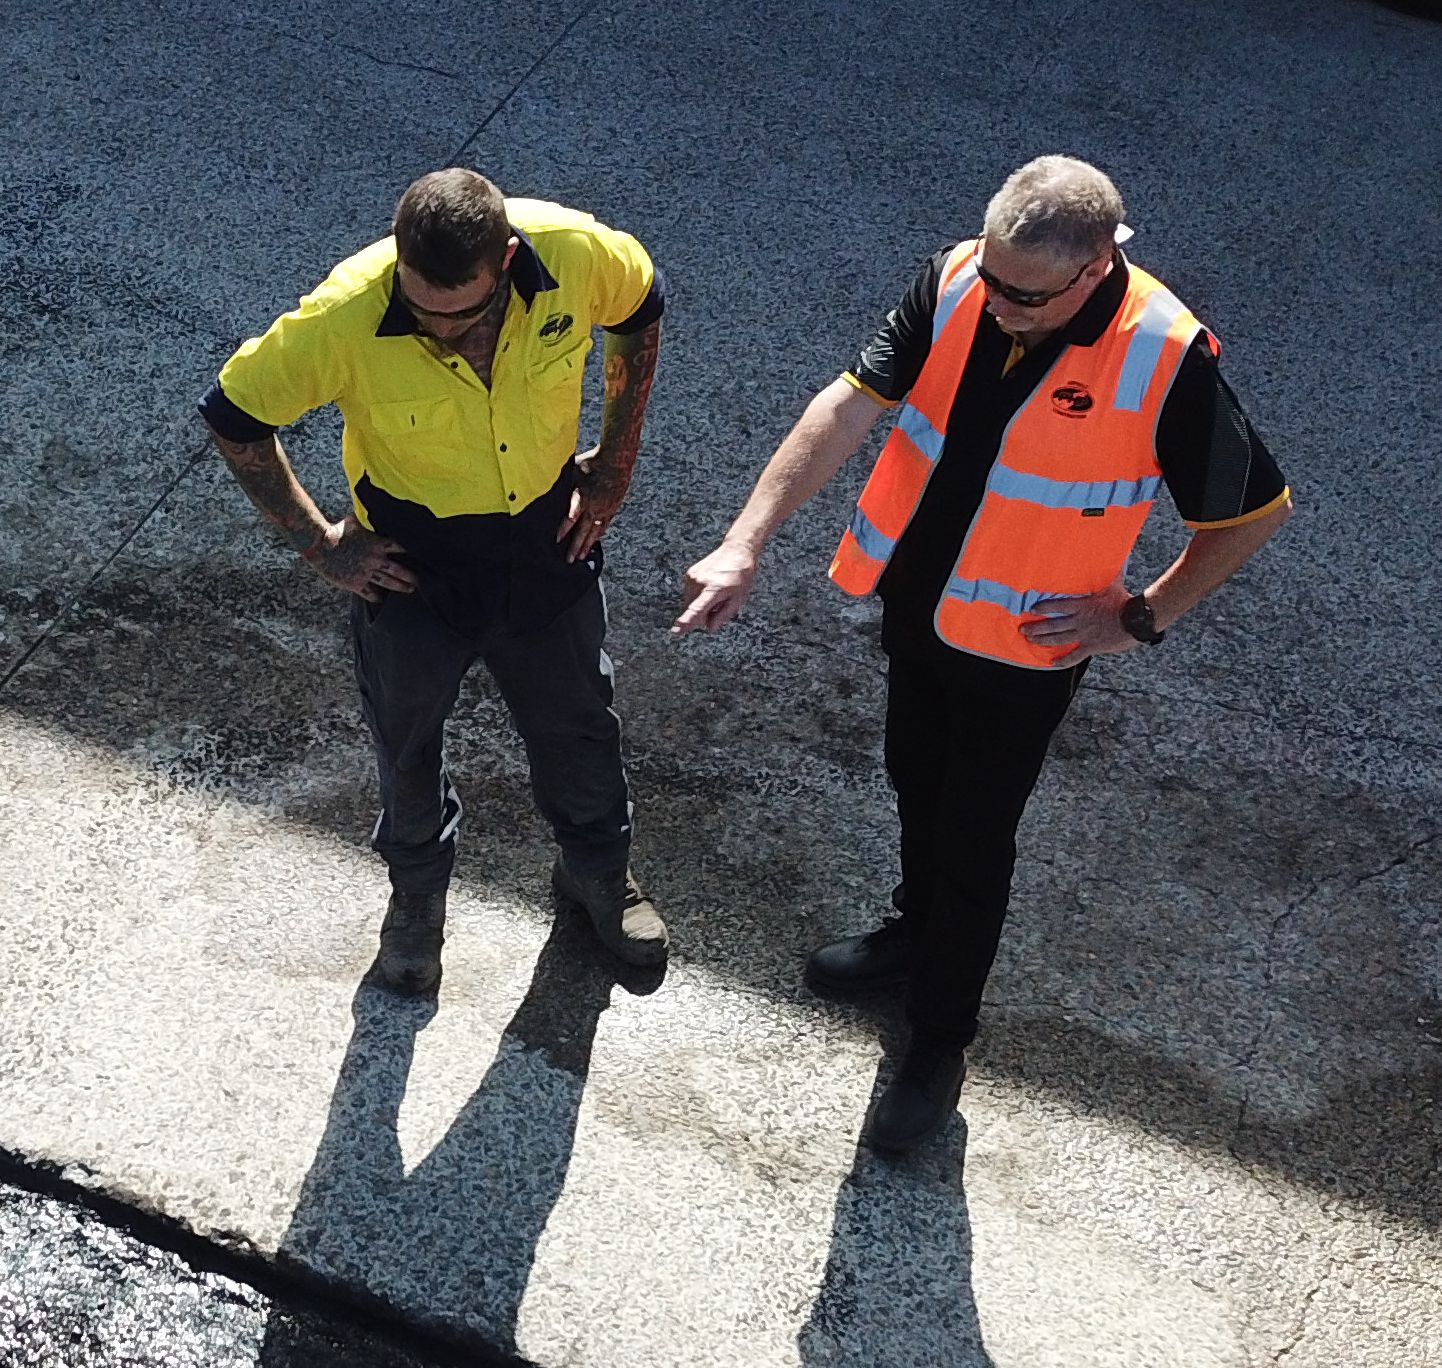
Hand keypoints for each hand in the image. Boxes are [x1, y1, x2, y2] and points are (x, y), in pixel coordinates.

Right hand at [307, 515, 418, 602]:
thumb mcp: (355, 520)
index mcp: (377, 544)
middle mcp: (375, 560)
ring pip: (389, 583)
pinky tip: (381, 599)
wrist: (319, 545)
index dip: (412, 552)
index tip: (422, 556)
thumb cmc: (336, 530)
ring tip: (409, 589)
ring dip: (401, 587)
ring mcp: (366, 572)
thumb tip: (373, 505)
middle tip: (419, 581)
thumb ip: (367, 519)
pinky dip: (377, 596)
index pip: (401, 548)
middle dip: (411, 576)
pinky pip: (370, 593)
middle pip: (399, 570)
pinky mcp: (356, 583)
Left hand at [556, 446, 628, 563]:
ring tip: (582, 557)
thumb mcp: (571, 469)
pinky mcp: (613, 509)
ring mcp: (605, 510)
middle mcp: (594, 507)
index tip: (556, 540)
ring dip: (587, 545)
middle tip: (569, 560)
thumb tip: (541, 482)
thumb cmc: (592, 462)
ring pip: (595, 532)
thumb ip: (560, 480)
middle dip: (575, 547)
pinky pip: (604, 526)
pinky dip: (598, 535)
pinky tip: (595, 541)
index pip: (571, 518)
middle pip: (583, 531)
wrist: (617, 460)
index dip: (563, 530)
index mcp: (582, 497)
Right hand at [673, 540, 758, 634]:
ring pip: (690, 603)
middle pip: (693, 610)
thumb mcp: (738, 599)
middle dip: (704, 614)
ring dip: (701, 604)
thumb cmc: (741, 575)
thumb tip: (710, 627)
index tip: (676, 629)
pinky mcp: (689, 574)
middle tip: (720, 603)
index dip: (687, 620)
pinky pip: (690, 594)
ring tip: (716, 592)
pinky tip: (711, 587)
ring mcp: (692, 577)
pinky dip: (698, 596)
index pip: (698, 608)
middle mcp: (700, 582)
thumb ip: (723, 615)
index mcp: (714, 589)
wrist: (736, 551)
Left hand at [1021, 577, 1135, 662]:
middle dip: (1036, 626)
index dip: (1043, 608)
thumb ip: (1104, 570)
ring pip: (1059, 639)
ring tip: (1031, 640)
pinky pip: (1075, 656)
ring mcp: (1084, 635)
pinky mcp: (1091, 646)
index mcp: (1082, 605)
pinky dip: (1063, 660)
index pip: (1057, 606)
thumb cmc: (1124, 600)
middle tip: (1023, 629)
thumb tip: (1105, 550)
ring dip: (1043, 640)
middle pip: (1053, 624)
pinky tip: (1053, 663)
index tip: (1031, 609)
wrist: (1137, 620)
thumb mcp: (1112, 582)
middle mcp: (1079, 621)